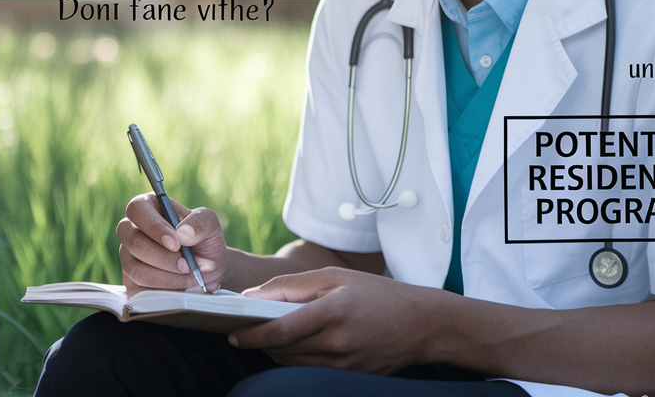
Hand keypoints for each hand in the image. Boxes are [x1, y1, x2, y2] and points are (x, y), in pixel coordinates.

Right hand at [116, 193, 225, 294]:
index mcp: (148, 208)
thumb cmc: (203, 241)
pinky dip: (164, 289)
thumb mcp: (210, 226)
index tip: (176, 244)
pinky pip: (139, 288)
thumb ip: (201, 223)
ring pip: (135, 268)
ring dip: (167, 276)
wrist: (205, 271)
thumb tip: (182, 234)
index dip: (154, 227)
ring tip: (192, 276)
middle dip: (163, 258)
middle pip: (133, 242)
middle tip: (188, 265)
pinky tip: (182, 287)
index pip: (137, 209)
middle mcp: (131, 231)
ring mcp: (128, 257)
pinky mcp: (131, 281)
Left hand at [228, 267, 436, 373]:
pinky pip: (309, 370)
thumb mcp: (336, 277)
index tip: (232, 332)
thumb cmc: (377, 294)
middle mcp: (335, 343)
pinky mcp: (347, 377)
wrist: (422, 324)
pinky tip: (298, 343)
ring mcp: (342, 365)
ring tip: (273, 333)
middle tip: (247, 328)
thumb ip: (291, 286)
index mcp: (331, 312)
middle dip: (260, 341)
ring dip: (276, 350)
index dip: (250, 335)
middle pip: (280, 350)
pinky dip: (296, 358)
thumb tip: (252, 296)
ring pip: (291, 363)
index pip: (278, 331)